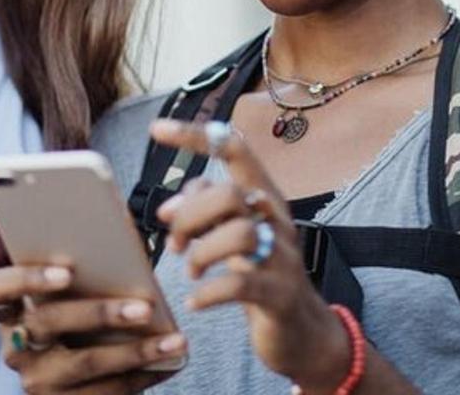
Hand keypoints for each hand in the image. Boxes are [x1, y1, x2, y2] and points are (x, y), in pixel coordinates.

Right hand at [0, 264, 186, 393]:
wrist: (66, 379)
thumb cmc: (72, 316)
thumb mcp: (66, 296)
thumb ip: (82, 270)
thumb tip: (122, 232)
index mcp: (7, 310)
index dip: (28, 278)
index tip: (66, 271)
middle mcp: (14, 347)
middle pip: (50, 324)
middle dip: (100, 314)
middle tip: (143, 308)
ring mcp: (36, 380)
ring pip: (85, 363)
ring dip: (136, 351)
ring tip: (174, 341)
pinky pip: (105, 392)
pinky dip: (141, 375)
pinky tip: (167, 362)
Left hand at [150, 119, 348, 391]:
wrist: (302, 329)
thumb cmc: (259, 271)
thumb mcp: (233, 231)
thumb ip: (204, 209)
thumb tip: (168, 208)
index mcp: (263, 196)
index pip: (234, 150)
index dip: (196, 136)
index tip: (157, 129)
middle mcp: (277, 219)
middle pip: (229, 194)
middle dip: (190, 216)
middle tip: (176, 244)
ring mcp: (283, 258)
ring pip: (239, 235)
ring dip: (201, 253)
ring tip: (192, 271)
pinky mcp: (280, 295)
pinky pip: (240, 285)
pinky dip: (208, 293)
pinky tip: (194, 302)